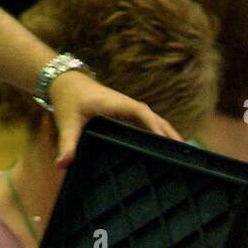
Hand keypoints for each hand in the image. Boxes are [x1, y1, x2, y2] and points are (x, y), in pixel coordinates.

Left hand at [49, 70, 179, 168]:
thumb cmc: (68, 100)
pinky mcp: (128, 114)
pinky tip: (167, 147)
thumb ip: (67, 144)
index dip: (155, 126)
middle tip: (185, 153)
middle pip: (155, 118)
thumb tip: (62, 164)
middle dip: (170, 133)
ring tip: (183, 153)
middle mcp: (127, 105)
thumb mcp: (68, 123)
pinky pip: (148, 123)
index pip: (142, 114)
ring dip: (168, 133)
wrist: (66, 83)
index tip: (166, 140)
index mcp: (117, 105)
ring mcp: (129, 109)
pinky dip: (159, 133)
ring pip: (155, 120)